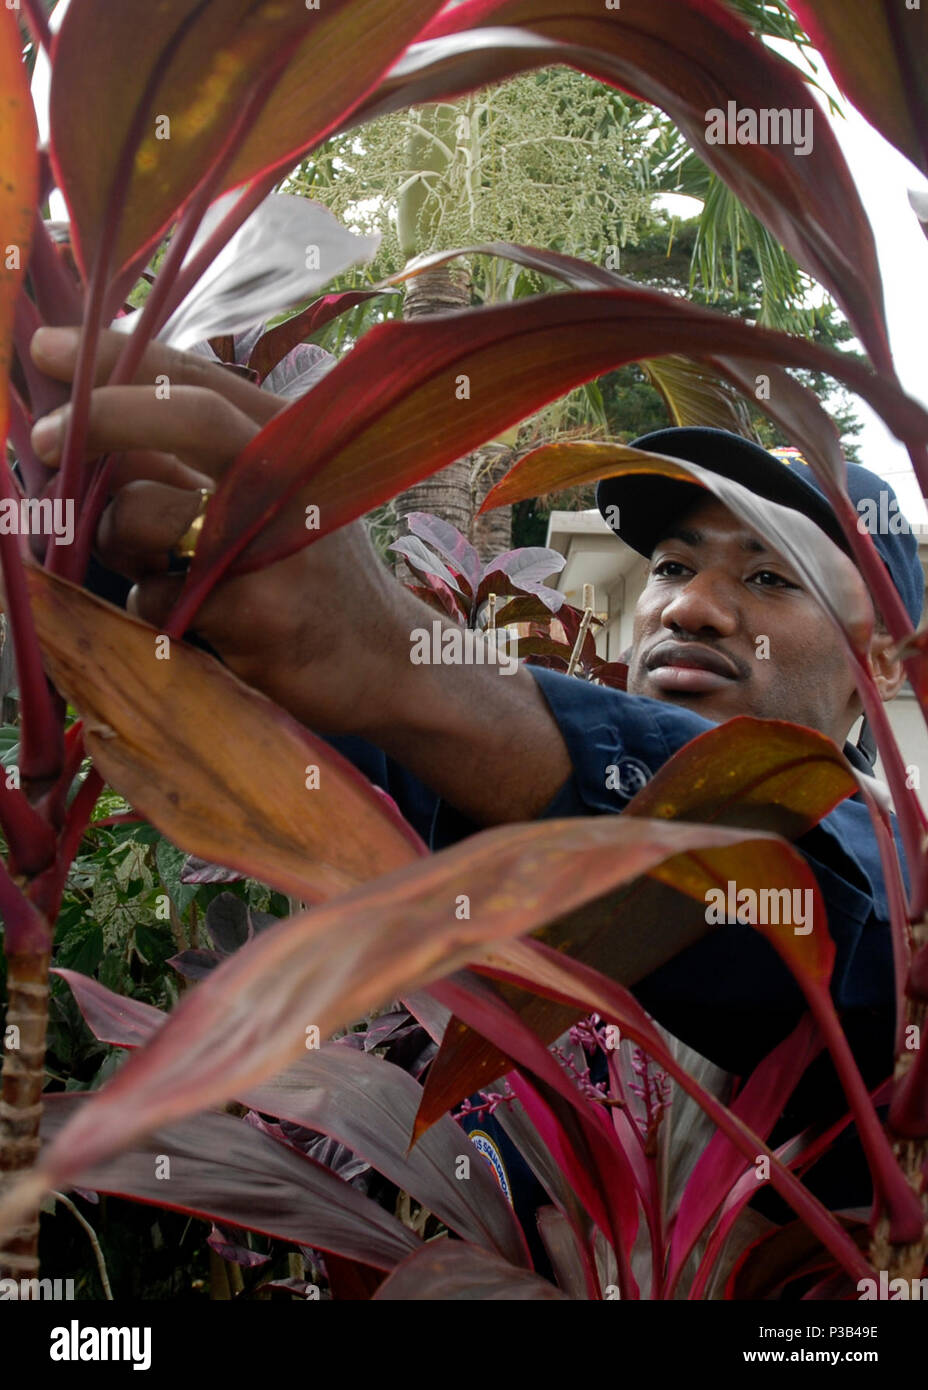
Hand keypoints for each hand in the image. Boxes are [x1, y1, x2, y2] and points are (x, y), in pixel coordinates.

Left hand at [29, 327, 416, 734]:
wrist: (383, 661)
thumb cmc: (313, 569)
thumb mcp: (270, 495)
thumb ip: (191, 457)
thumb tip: (87, 421)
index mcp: (291, 434)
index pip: (194, 374)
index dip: (112, 354)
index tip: (46, 349)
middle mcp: (292, 476)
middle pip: (186, 418)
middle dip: (101, 419)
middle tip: (40, 439)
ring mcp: (274, 544)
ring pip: (140, 518)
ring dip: (120, 545)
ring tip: (161, 569)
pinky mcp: (255, 611)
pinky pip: (152, 598)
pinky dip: (153, 609)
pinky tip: (197, 621)